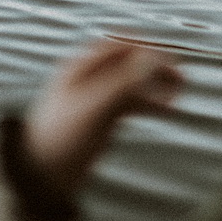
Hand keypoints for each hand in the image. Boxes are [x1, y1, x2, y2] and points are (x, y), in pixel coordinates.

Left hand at [22, 40, 182, 194]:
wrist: (39, 176)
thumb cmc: (61, 140)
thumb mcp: (94, 109)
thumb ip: (124, 83)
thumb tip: (153, 59)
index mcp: (81, 66)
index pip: (121, 44)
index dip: (149, 48)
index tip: (173, 60)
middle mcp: (88, 77)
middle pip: (130, 62)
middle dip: (157, 68)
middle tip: (182, 80)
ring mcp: (94, 97)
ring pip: (133, 82)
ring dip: (156, 86)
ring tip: (178, 96)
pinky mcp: (99, 117)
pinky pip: (130, 101)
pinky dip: (149, 102)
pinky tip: (164, 109)